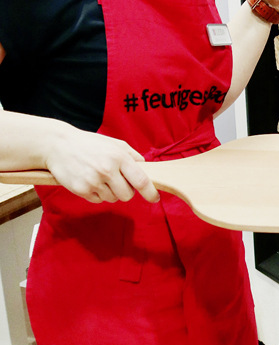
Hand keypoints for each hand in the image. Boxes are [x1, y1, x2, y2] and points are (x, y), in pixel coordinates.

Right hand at [45, 127, 159, 204]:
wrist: (58, 145)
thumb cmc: (88, 144)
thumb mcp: (113, 143)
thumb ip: (131, 155)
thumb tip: (146, 168)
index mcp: (118, 157)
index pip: (141, 180)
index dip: (150, 192)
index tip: (154, 198)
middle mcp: (107, 170)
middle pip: (127, 195)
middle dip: (125, 191)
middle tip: (117, 181)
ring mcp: (93, 181)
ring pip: (112, 199)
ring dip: (109, 192)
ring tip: (99, 177)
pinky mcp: (81, 190)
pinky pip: (98, 201)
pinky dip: (96, 194)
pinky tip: (89, 181)